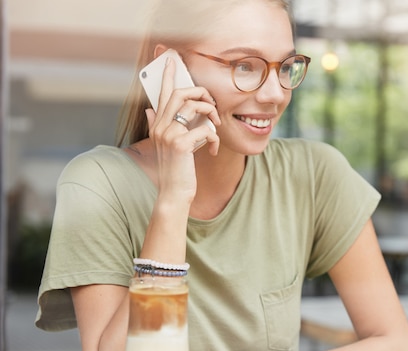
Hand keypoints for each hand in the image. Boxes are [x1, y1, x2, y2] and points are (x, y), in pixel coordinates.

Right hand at [147, 56, 220, 200]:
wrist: (174, 193)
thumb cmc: (176, 170)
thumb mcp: (166, 146)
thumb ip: (158, 125)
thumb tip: (149, 109)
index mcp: (157, 124)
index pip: (162, 93)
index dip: (167, 74)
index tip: (171, 59)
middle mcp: (160, 126)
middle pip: (181, 93)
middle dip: (201, 92)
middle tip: (212, 102)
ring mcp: (169, 134)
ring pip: (194, 106)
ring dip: (212, 113)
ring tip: (216, 125)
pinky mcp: (180, 144)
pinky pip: (205, 129)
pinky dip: (214, 138)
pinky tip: (213, 150)